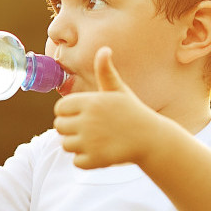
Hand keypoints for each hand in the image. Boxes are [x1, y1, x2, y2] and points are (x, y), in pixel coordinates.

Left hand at [53, 47, 160, 168]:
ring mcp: (90, 142)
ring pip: (65, 145)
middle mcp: (87, 121)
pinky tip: (99, 153)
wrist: (151, 139)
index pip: (59, 109)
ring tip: (95, 141)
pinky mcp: (94, 160)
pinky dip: (86, 160)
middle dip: (71, 129)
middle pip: (59, 127)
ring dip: (77, 145)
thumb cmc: (133, 112)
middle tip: (89, 130)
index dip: (68, 113)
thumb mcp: (118, 90)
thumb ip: (105, 72)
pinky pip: (76, 161)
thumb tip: (104, 49)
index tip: (81, 115)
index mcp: (90, 102)